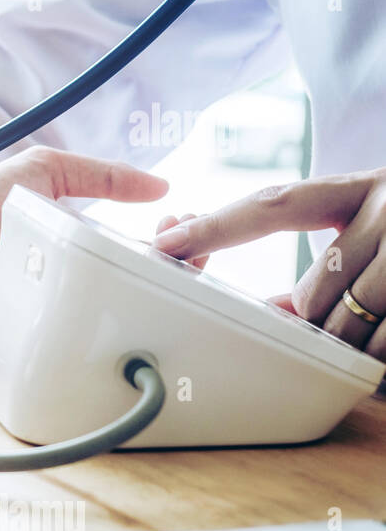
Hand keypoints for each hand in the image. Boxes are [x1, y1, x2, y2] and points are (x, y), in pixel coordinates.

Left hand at [0, 146, 168, 316]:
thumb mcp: (44, 170)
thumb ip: (100, 174)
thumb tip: (158, 185)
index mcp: (85, 234)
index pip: (143, 239)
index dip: (174, 233)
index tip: (185, 221)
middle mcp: (83, 267)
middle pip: (147, 273)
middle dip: (182, 260)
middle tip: (191, 245)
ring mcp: (71, 296)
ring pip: (127, 300)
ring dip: (160, 286)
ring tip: (177, 266)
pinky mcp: (53, 322)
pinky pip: (92, 324)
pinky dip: (119, 316)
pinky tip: (143, 300)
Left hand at [152, 169, 385, 357]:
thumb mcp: (379, 230)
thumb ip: (327, 264)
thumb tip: (272, 308)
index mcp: (364, 187)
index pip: (274, 205)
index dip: (216, 227)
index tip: (165, 241)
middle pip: (316, 294)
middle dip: (322, 320)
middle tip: (352, 315)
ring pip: (352, 328)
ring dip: (359, 343)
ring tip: (384, 324)